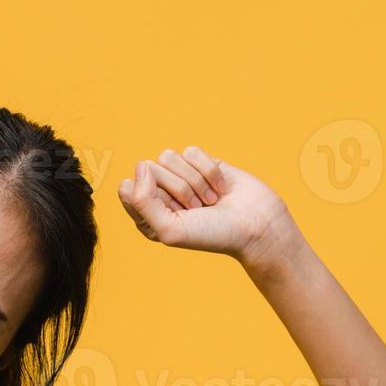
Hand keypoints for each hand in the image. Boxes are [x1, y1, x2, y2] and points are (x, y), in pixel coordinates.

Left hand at [117, 147, 302, 269]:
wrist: (256, 226)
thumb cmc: (212, 234)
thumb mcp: (169, 229)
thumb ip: (141, 201)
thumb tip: (140, 165)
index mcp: (146, 214)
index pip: (128, 188)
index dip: (152, 197)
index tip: (173, 213)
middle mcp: (160, 194)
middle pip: (150, 169)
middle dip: (178, 189)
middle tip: (197, 209)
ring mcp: (181, 177)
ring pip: (169, 156)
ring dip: (194, 180)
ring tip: (209, 201)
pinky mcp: (202, 163)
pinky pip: (192, 151)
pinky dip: (209, 170)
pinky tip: (221, 188)